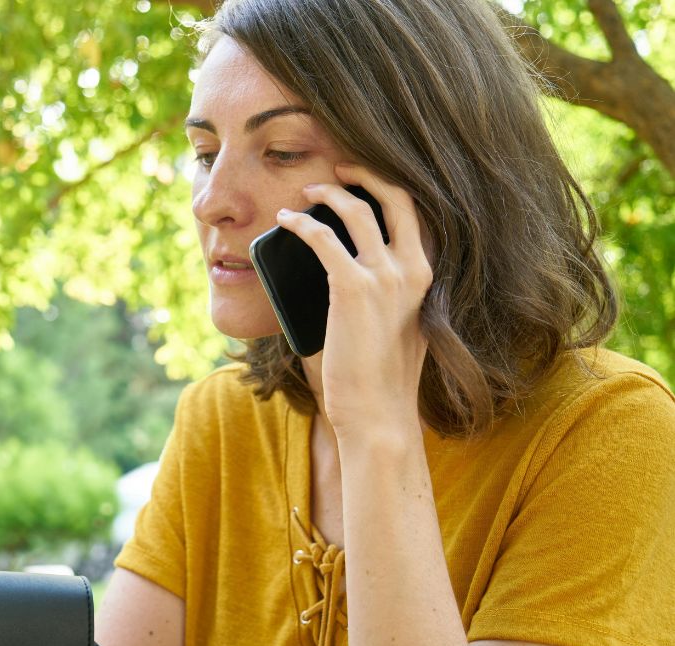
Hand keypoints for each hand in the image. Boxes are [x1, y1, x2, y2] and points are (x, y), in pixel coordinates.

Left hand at [274, 163, 431, 438]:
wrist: (378, 413)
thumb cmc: (380, 379)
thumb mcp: (396, 326)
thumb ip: (385, 296)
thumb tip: (346, 273)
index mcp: (427, 278)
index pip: (417, 215)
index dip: (392, 189)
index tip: (367, 178)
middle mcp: (412, 270)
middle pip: (396, 198)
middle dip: (368, 173)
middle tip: (342, 166)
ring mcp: (385, 277)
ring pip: (357, 211)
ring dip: (329, 193)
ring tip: (307, 191)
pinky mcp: (353, 287)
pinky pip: (322, 238)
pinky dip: (301, 224)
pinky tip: (286, 221)